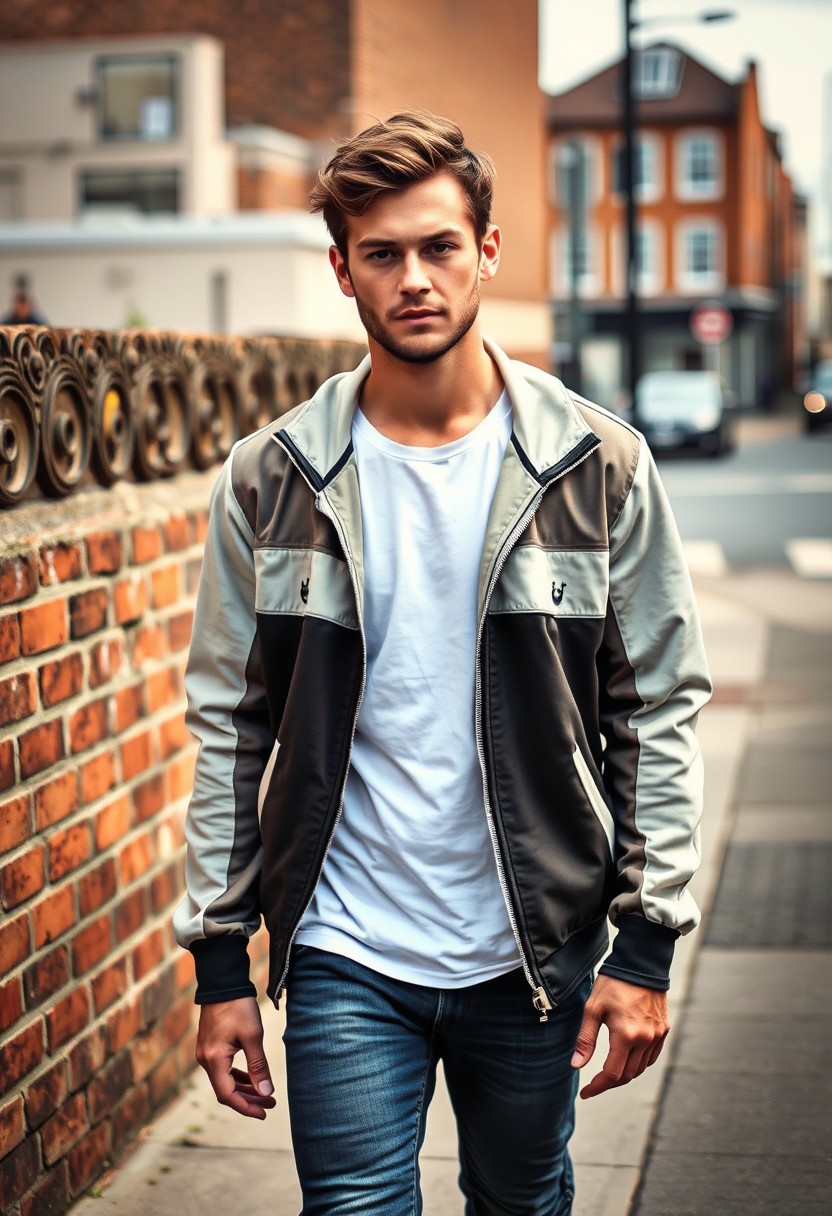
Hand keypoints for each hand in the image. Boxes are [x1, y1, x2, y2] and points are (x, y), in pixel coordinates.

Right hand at [195, 996, 276, 1118]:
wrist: (222, 982)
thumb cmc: (238, 1007)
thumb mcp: (253, 1036)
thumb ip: (259, 1066)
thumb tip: (266, 1092)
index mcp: (214, 1059)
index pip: (227, 1095)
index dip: (246, 1107)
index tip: (264, 1112)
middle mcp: (205, 1060)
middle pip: (225, 1091)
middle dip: (248, 1100)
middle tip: (270, 1104)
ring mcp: (205, 1053)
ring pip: (225, 1081)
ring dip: (244, 1089)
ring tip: (266, 1094)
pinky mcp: (209, 1047)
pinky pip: (223, 1069)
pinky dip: (238, 1077)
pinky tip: (253, 1079)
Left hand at [570, 975, 668, 1099]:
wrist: (641, 964)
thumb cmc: (613, 984)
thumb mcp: (593, 1008)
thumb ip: (585, 1039)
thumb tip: (576, 1065)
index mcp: (626, 1035)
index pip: (612, 1074)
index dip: (597, 1087)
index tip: (585, 1093)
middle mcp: (645, 1039)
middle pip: (627, 1075)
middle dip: (609, 1083)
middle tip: (593, 1084)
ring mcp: (657, 1035)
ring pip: (640, 1068)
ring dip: (624, 1074)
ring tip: (607, 1073)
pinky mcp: (663, 1030)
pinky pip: (651, 1057)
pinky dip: (638, 1064)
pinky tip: (627, 1060)